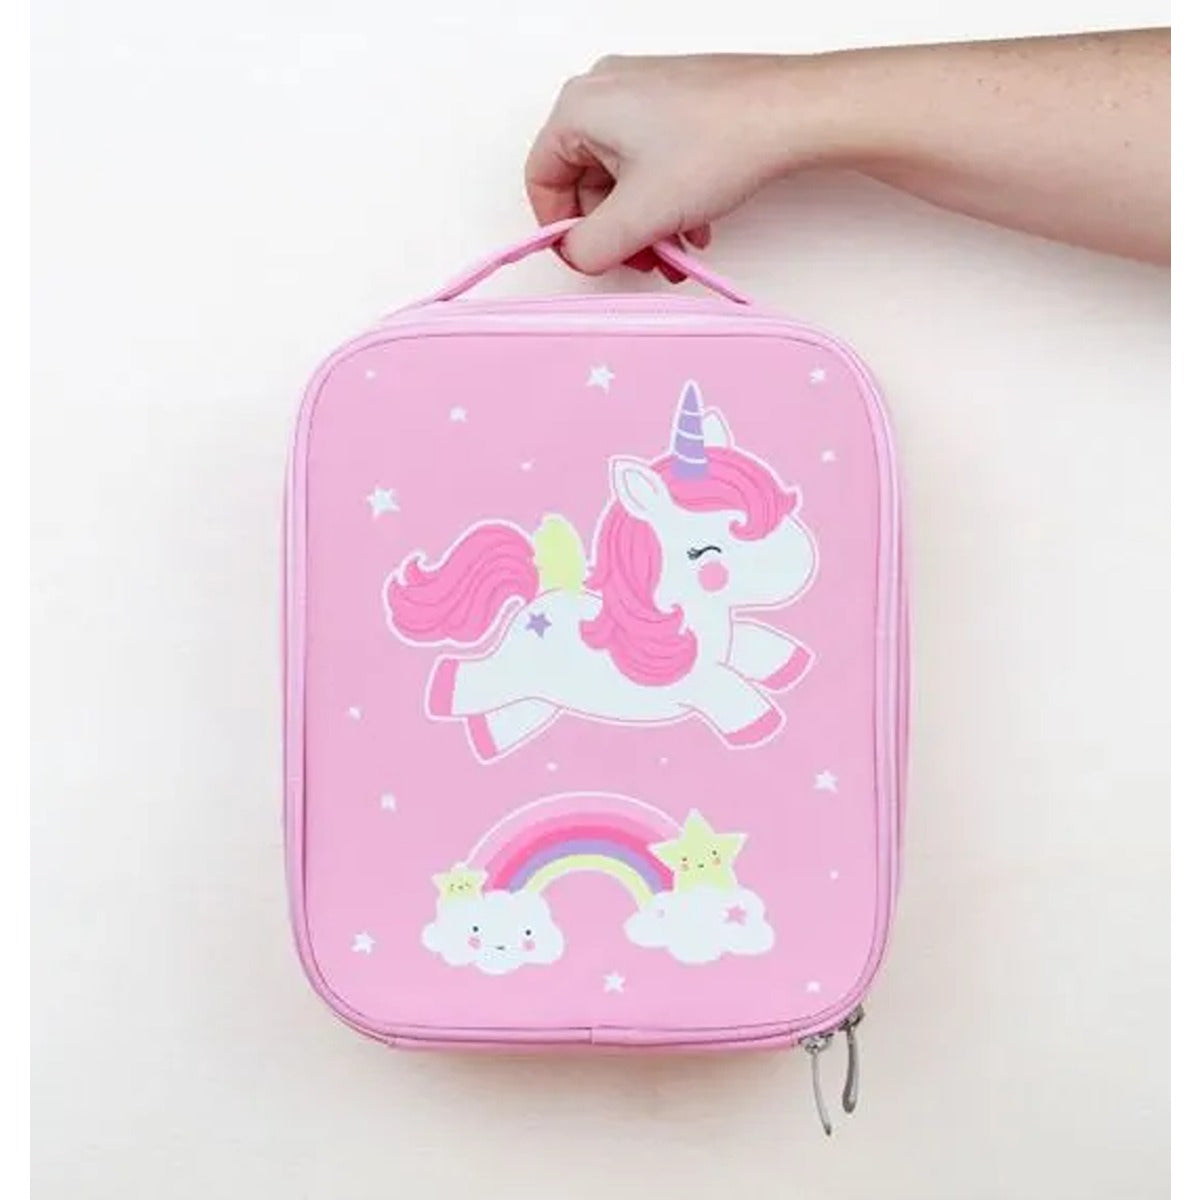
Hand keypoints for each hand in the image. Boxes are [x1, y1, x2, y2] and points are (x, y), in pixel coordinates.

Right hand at [525, 55, 814, 277]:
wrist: (791, 114)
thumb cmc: (721, 142)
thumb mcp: (641, 215)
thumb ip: (592, 247)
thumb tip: (578, 257)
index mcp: (580, 108)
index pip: (541, 178)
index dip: (560, 228)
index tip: (585, 257)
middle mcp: (606, 93)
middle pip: (585, 182)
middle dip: (614, 232)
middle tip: (639, 260)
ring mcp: (643, 96)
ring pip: (623, 178)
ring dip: (644, 224)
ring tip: (674, 252)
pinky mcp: (676, 106)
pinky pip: (652, 164)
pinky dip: (666, 202)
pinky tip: (693, 228)